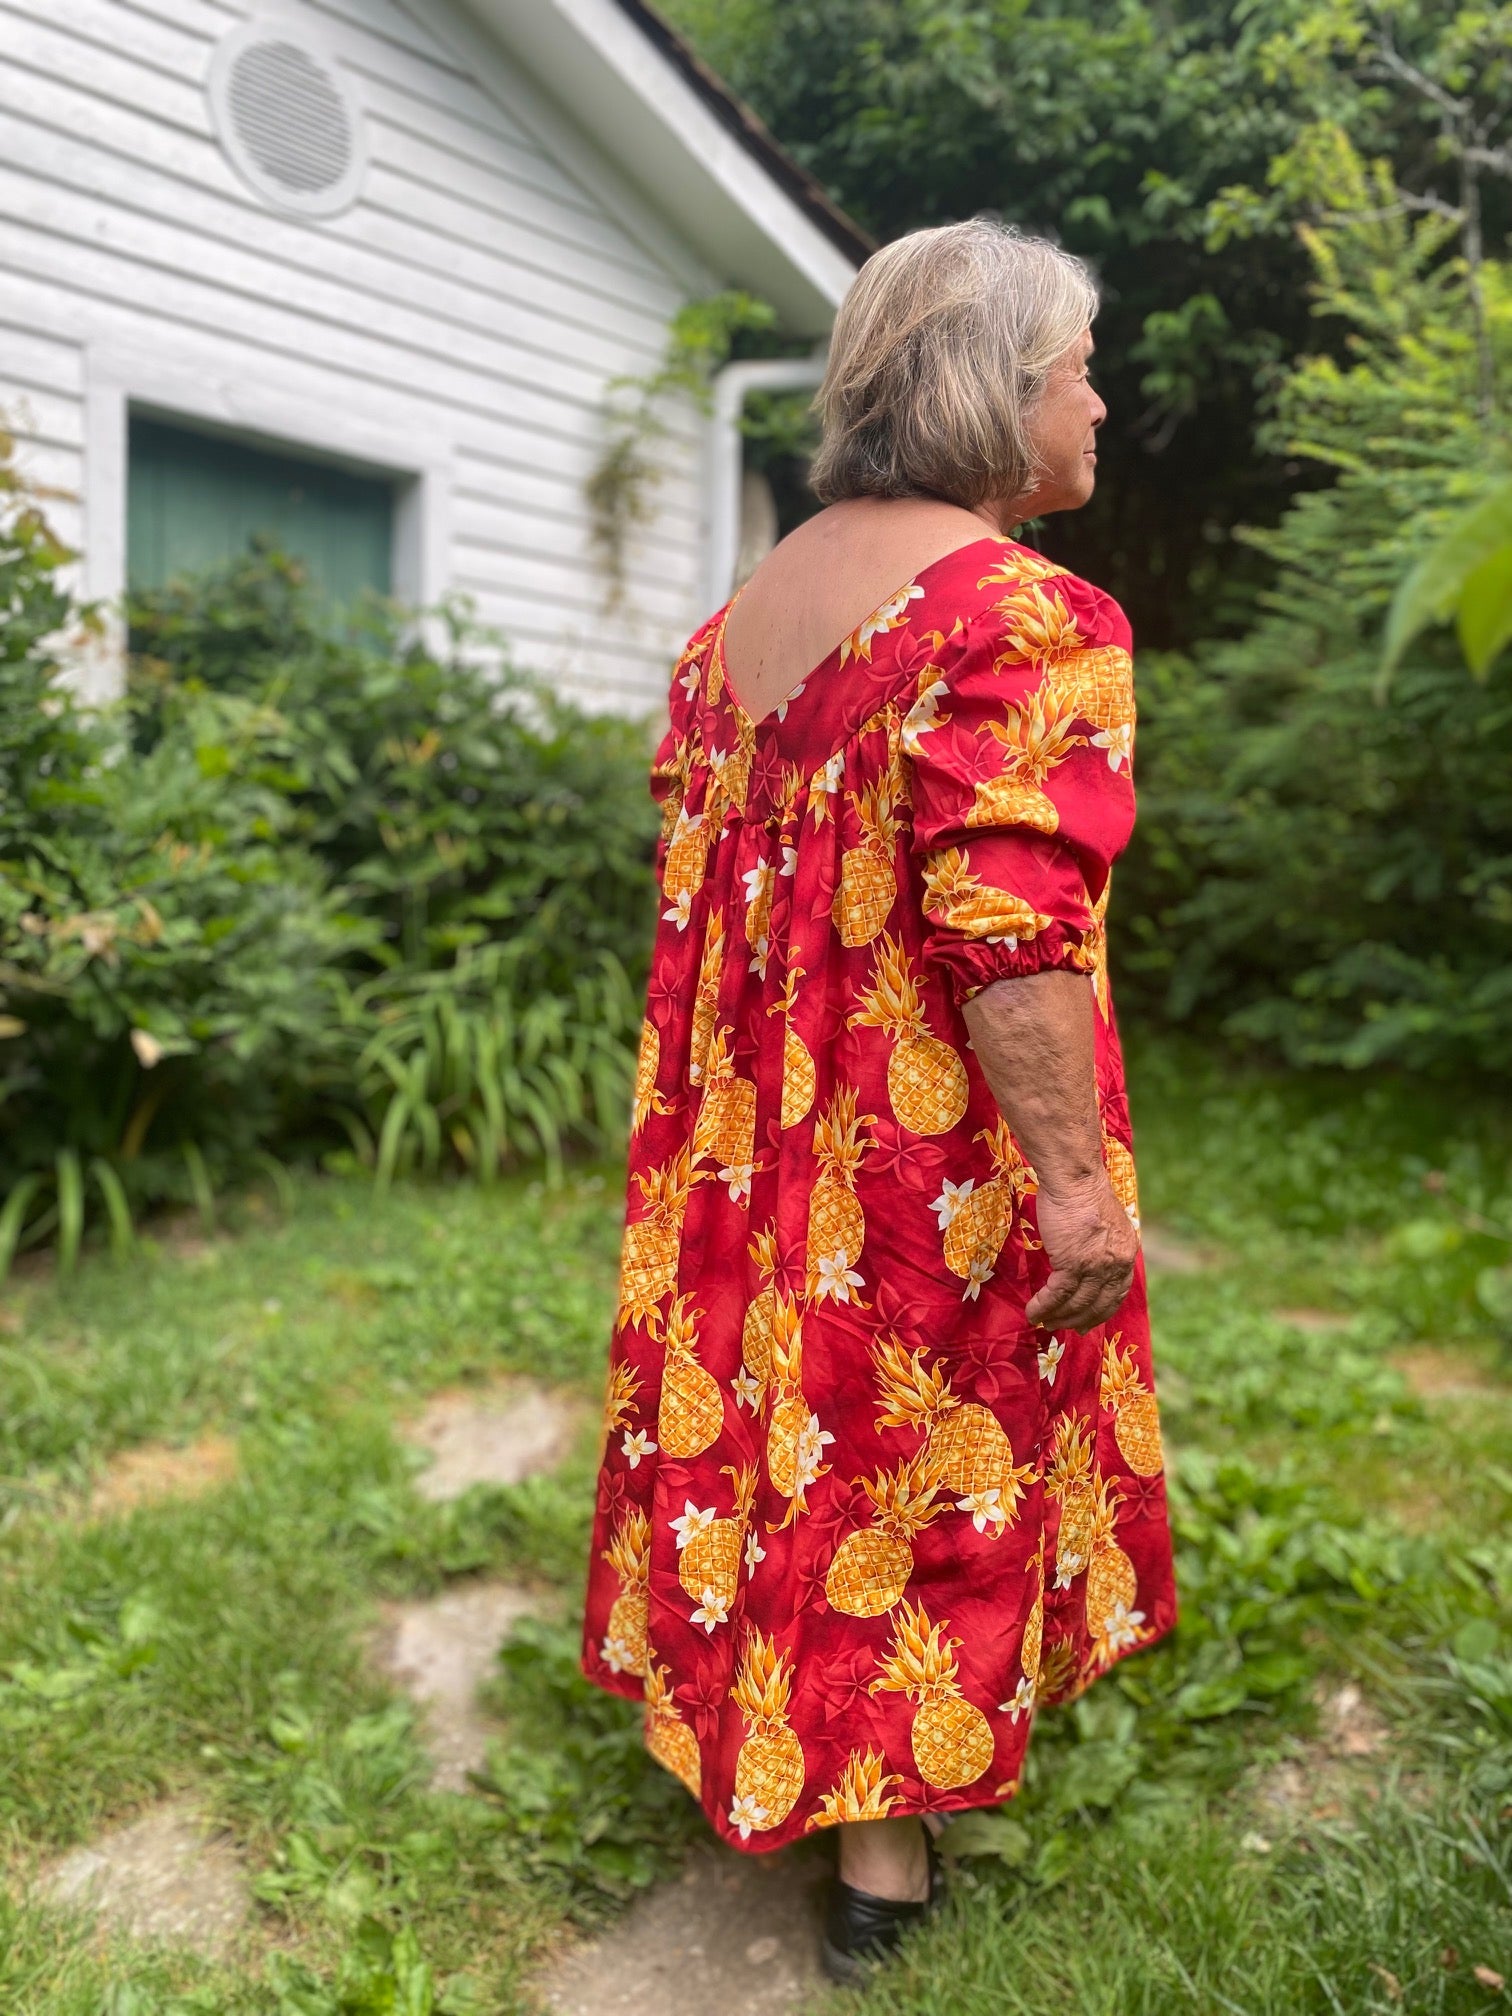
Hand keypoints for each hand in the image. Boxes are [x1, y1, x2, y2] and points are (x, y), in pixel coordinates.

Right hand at [1027, 1175, 1137, 1332]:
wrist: (1074, 1177)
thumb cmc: (1083, 1191)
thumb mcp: (1105, 1223)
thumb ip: (1103, 1245)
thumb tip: (1090, 1259)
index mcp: (1126, 1253)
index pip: (1117, 1293)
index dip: (1101, 1311)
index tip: (1087, 1322)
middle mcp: (1116, 1263)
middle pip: (1099, 1304)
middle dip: (1079, 1320)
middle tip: (1062, 1327)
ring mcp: (1096, 1265)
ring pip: (1077, 1303)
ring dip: (1057, 1316)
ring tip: (1041, 1321)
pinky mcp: (1073, 1263)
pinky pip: (1057, 1294)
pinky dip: (1044, 1306)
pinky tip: (1033, 1312)